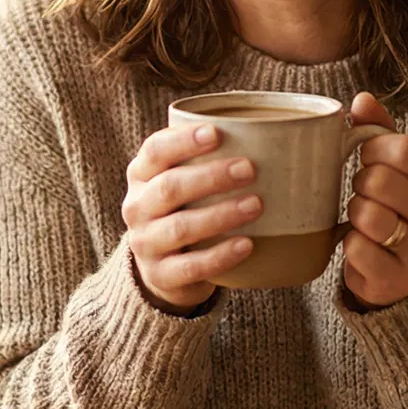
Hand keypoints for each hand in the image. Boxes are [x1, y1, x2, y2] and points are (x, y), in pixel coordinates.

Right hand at [122, 123, 262, 313]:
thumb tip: (270, 136)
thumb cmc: (184, 210)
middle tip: (249, 169)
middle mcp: (137, 208)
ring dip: (221, 214)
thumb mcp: (182, 183)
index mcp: (141, 175)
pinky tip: (247, 244)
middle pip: (170, 188)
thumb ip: (206, 160)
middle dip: (211, 177)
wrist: (163, 268)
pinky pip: (191, 266)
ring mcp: (145, 244)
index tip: (217, 133)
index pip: (155, 151)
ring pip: (180, 228)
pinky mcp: (160, 275)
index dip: (183, 141)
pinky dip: (221, 255)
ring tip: (256, 204)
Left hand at [341, 92, 407, 309]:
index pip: (406, 149)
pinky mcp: (398, 280)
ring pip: (369, 215)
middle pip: (382, 180)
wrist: (398, 273)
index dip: (373, 148)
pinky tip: (359, 244)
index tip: (366, 157)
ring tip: (361, 217)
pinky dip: (348, 244)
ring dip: (354, 212)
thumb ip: (380, 131)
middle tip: (363, 191)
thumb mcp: (394, 167)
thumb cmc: (394, 208)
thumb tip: (362, 100)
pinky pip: (357, 249)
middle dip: (360, 182)